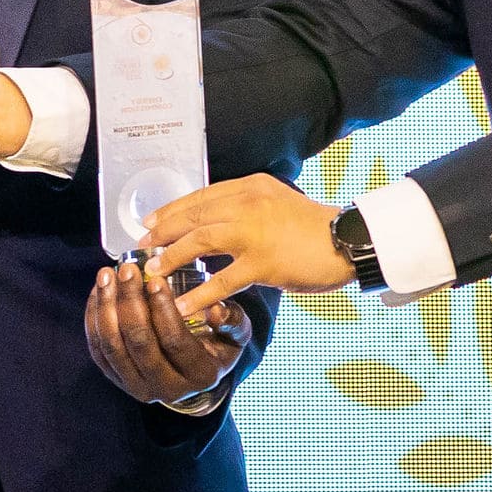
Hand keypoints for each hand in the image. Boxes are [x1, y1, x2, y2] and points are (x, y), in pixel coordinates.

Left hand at [86, 255, 250, 405]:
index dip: (163, 309)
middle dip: (130, 302)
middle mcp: (167, 387)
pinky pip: (97, 349)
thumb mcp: (235, 335)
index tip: (155, 278)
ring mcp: (138, 386)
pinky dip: (94, 318)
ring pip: (112, 346)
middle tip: (128, 270)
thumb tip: (216, 309)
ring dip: (106, 307)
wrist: (192, 374)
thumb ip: (232, 320)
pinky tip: (98, 292)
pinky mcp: (116, 379)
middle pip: (139, 343)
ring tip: (107, 276)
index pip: (175, 341)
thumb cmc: (215, 346)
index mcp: (199, 375)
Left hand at [139, 175, 350, 317]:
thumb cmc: (314, 228)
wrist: (349, 241)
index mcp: (251, 187)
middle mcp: (249, 204)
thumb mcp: (277, 202)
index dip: (172, 210)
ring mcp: (255, 233)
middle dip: (163, 232)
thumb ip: (248, 207)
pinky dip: (198, 293)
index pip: (201, 196)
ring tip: (153, 271)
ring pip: (200, 241)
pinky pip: (222, 280)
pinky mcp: (264, 263)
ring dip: (172, 256)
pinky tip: (182, 304)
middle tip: (142, 247)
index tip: (150, 222)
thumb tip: (214, 219)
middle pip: (194, 215)